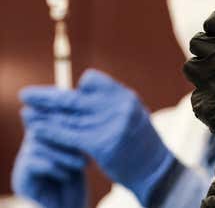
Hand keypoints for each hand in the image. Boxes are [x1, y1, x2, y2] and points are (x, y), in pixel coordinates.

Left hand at [20, 69, 175, 204]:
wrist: (155, 169)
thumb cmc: (140, 143)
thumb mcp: (131, 115)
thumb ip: (109, 104)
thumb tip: (82, 91)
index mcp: (125, 97)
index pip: (91, 80)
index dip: (77, 86)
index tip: (69, 93)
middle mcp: (118, 106)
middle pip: (73, 97)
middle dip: (47, 97)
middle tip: (25, 94)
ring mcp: (110, 125)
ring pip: (68, 118)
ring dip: (43, 115)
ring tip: (26, 112)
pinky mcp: (101, 144)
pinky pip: (69, 135)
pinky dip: (50, 131)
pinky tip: (36, 129)